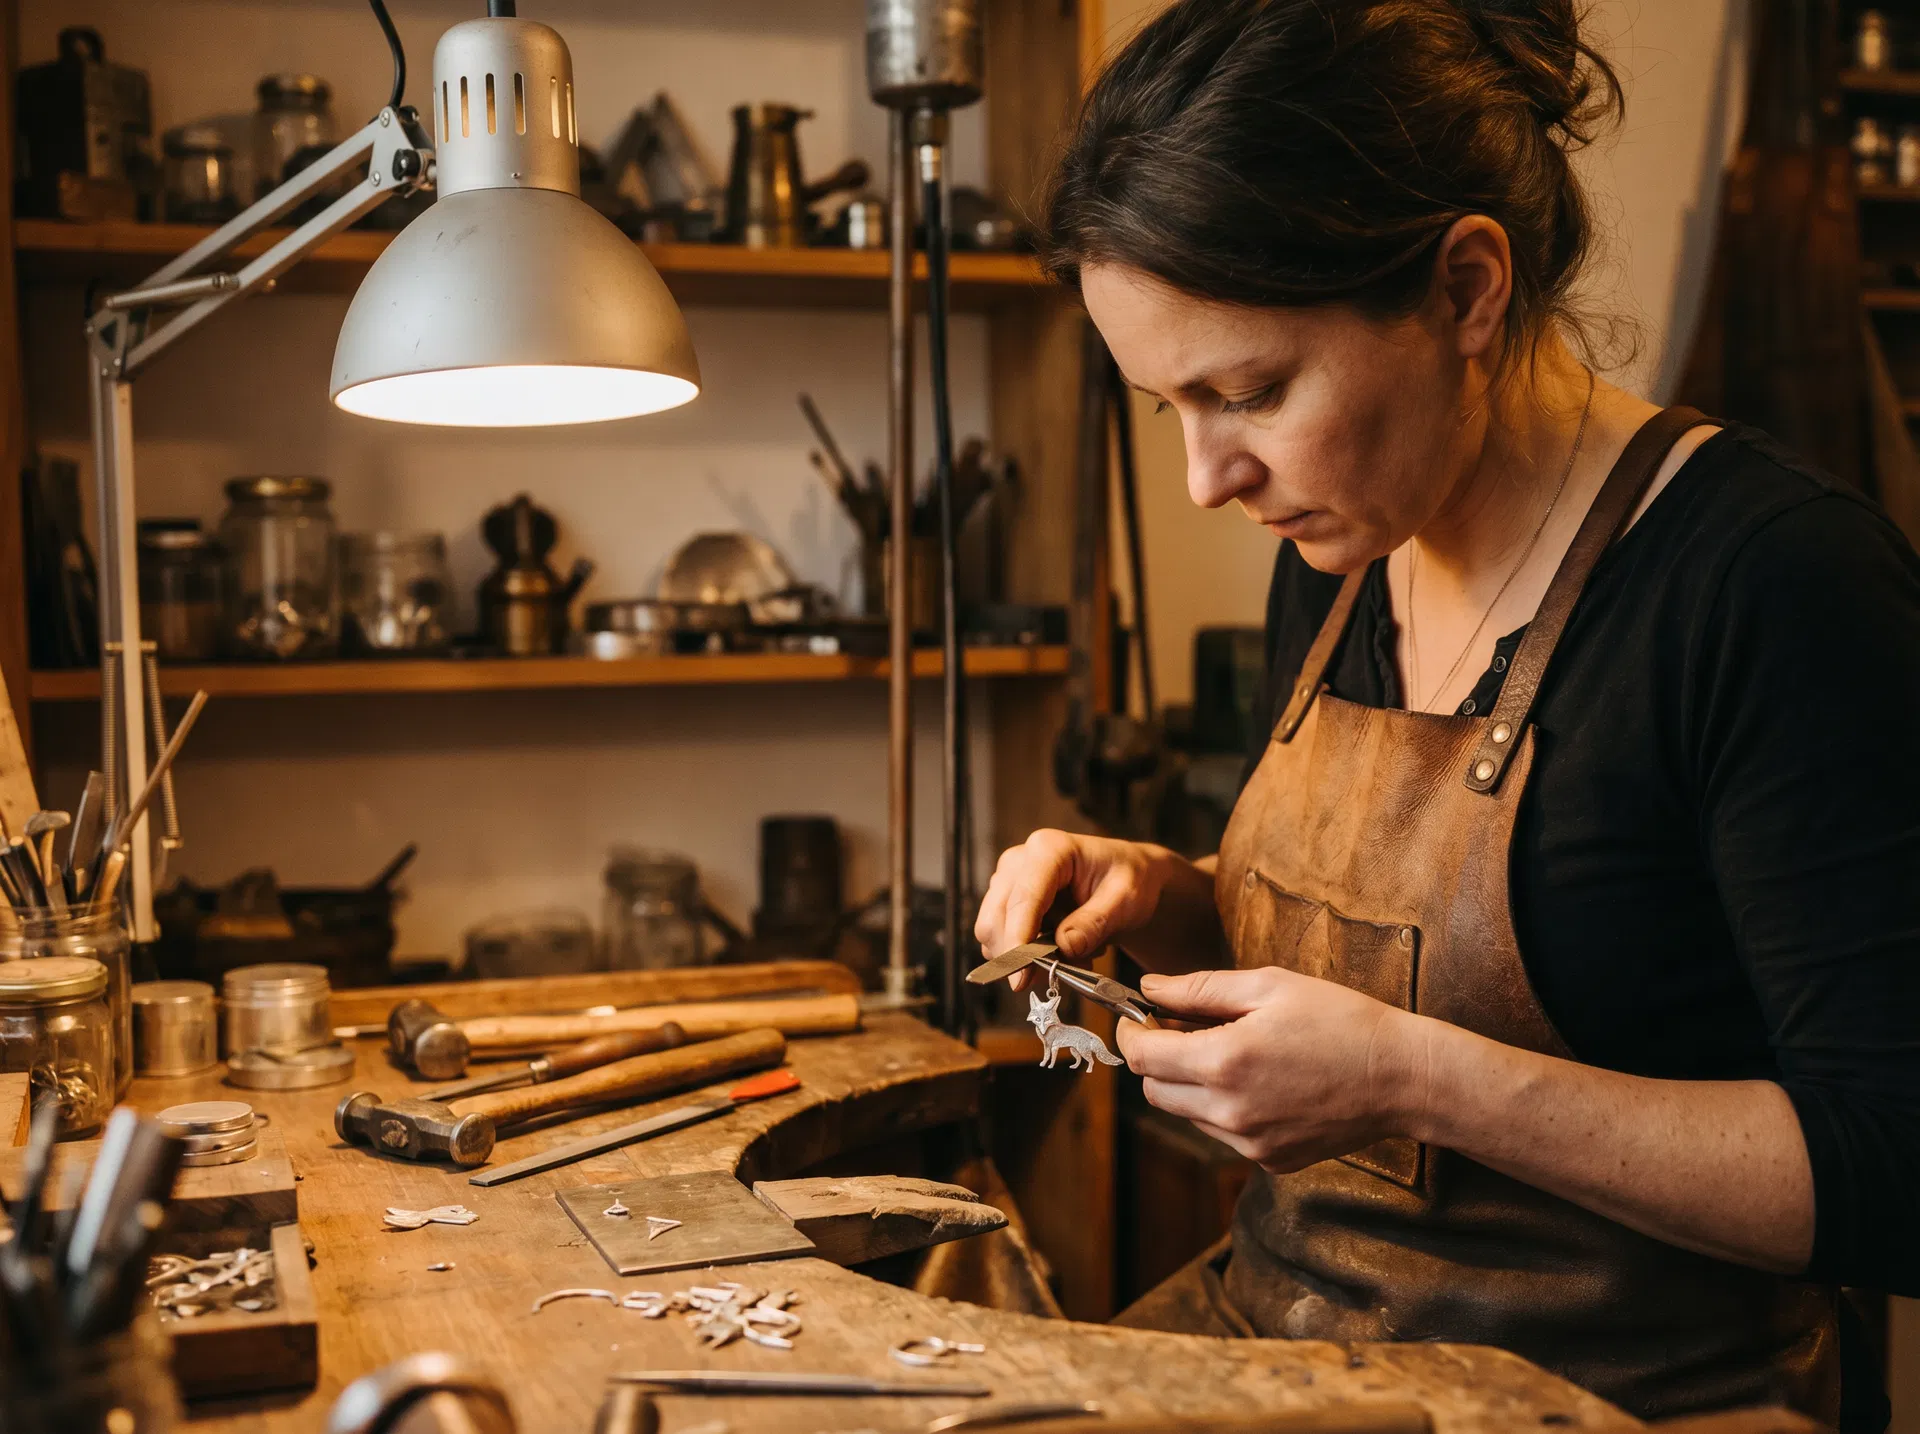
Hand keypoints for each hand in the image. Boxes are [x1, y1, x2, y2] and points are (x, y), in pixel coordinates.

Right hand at [973, 830, 1178, 991]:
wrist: (1130, 879)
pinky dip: (1025, 957)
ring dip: (1026, 958)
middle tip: (1060, 974)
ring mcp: (1009, 881)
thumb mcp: (1126, 900)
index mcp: (1049, 849)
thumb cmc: (1130, 880)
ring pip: (992, 932)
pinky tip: (1058, 951)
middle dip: (1019, 956)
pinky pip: (1000, 940)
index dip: (1018, 941)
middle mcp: (1020, 860)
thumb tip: (1064, 947)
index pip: (1023, 898)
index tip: (1020, 978)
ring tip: (1072, 956)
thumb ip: (1095, 923)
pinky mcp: (1006, 902)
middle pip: (996, 917)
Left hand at [1115, 966, 1427, 1171]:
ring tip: (1232, 1051)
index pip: (1142, 1058)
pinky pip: (1224, 1134)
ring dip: (1190, 1084)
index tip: (1136, 1017)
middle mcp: (1230, 1112)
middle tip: (1180, 1029)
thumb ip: (1198, 990)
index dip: (1130, 1034)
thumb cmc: (1340, 1019)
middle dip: (1156, 1060)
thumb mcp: (1268, 986)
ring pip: (1187, 1115)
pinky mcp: (1270, 1161)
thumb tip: (1148, 989)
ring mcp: (1250, 1144)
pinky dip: (1225, 1108)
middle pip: (1155, 1092)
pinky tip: (1262, 1081)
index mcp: (1224, 1062)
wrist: (1401, 1077)